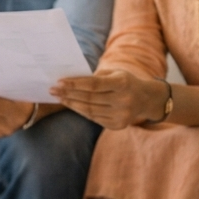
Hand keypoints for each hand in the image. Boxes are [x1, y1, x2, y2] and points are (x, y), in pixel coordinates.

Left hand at [53, 69, 167, 129]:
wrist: (146, 99)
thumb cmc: (125, 82)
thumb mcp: (115, 73)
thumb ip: (96, 77)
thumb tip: (70, 82)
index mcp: (123, 83)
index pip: (94, 84)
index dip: (75, 84)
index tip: (59, 82)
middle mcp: (123, 100)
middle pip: (89, 98)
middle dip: (69, 94)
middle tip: (53, 90)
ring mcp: (121, 115)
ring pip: (89, 110)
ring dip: (72, 104)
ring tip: (60, 98)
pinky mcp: (118, 125)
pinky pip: (94, 118)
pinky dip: (81, 111)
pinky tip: (72, 105)